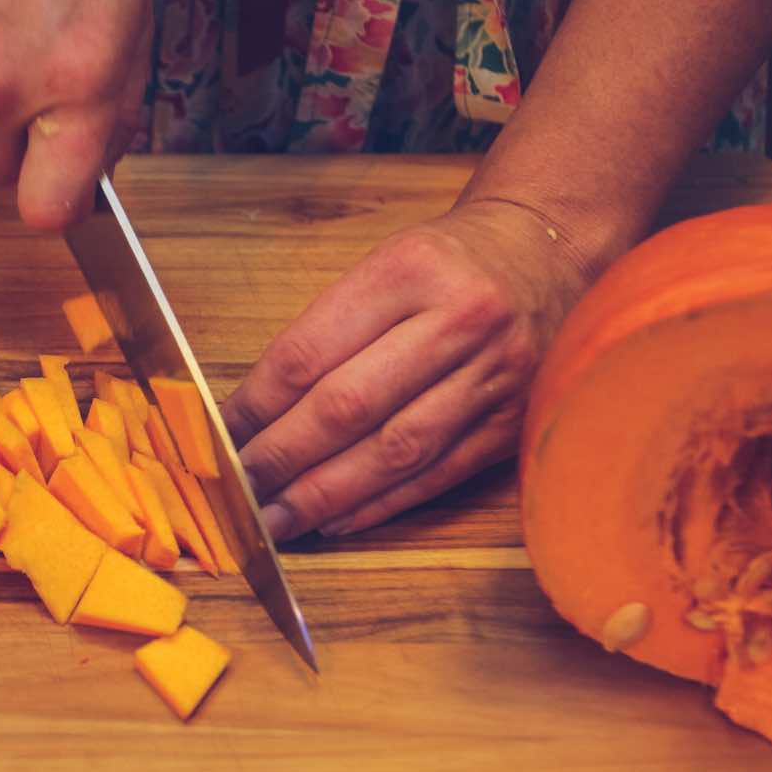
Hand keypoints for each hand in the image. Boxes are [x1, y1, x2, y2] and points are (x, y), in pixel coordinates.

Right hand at [0, 0, 151, 228]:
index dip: (54, 207)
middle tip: (38, 95)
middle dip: (16, 149)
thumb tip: (97, 165)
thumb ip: (115, 107)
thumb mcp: (131, 20)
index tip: (62, 194)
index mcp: (72, 86)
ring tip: (9, 14)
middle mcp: (2, 83)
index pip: (45, 208)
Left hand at [222, 201, 593, 540]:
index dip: (257, 405)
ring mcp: (495, 375)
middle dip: (283, 458)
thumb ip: (327, 331)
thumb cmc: (448, 263)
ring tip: (279, 520)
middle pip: (348, 406)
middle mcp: (459, 321)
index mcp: (409, 271)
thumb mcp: (385, 265)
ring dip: (326, 494)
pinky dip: (382, 503)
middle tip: (240, 490)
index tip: (223, 437)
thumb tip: (255, 412)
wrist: (548, 251)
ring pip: (394, 451)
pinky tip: (338, 519)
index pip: (310, 352)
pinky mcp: (515, 419)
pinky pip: (437, 473)